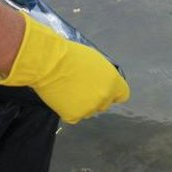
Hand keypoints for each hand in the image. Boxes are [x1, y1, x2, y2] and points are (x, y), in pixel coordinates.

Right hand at [0, 15, 128, 124]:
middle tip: (80, 89)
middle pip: (104, 104)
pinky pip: (73, 116)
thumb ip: (103, 75)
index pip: (122, 95)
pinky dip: (67, 110)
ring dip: (81, 105)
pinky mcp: (74, 116)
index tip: (103, 90)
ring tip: (68, 90)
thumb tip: (102, 82)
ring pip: (88, 111)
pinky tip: (61, 97)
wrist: (49, 62)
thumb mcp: (96, 61)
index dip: (113, 93)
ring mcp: (90, 108)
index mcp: (113, 82)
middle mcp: (104, 97)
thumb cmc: (71, 55)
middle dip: (95, 98)